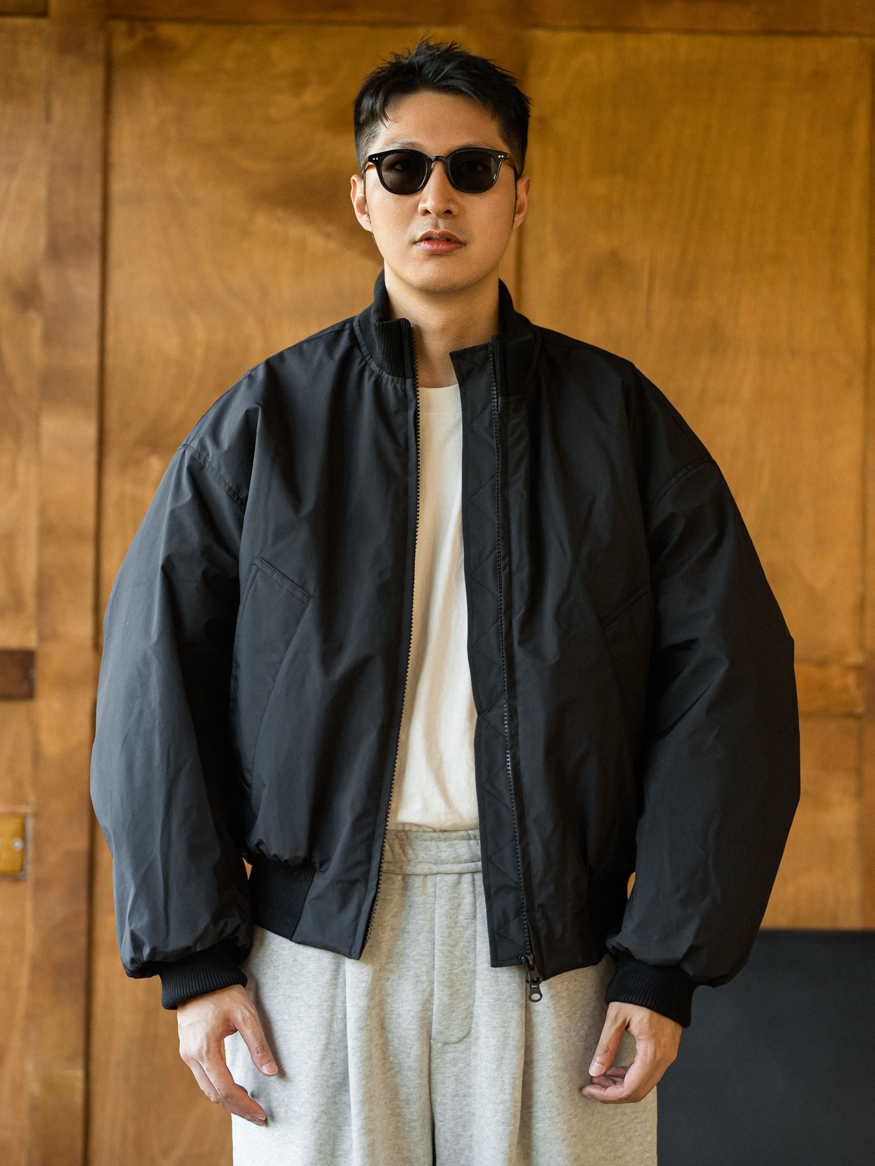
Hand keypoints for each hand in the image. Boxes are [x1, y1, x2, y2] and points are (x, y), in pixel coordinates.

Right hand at [177, 983, 277, 1124]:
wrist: (198, 975)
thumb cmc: (223, 992)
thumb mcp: (246, 1015)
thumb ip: (258, 1045)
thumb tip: (271, 1072)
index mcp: (204, 1048)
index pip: (225, 1088)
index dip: (244, 1104)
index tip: (261, 1113)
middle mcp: (191, 1056)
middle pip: (214, 1095)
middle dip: (237, 1108)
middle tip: (258, 1116)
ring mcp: (186, 1054)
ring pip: (207, 1089)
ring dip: (227, 1101)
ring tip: (249, 1107)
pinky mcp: (188, 1050)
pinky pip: (203, 1078)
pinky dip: (218, 1088)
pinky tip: (234, 1089)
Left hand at [582, 1001, 680, 1103]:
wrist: (662, 976)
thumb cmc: (640, 991)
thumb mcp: (616, 1017)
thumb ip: (606, 1046)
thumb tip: (594, 1071)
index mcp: (652, 1052)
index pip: (630, 1089)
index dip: (607, 1096)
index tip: (589, 1090)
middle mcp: (664, 1058)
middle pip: (639, 1092)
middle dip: (613, 1093)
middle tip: (592, 1087)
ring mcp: (668, 1054)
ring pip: (645, 1084)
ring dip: (622, 1085)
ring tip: (600, 1078)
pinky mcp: (668, 1049)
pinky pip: (650, 1072)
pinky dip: (632, 1075)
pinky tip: (615, 1069)